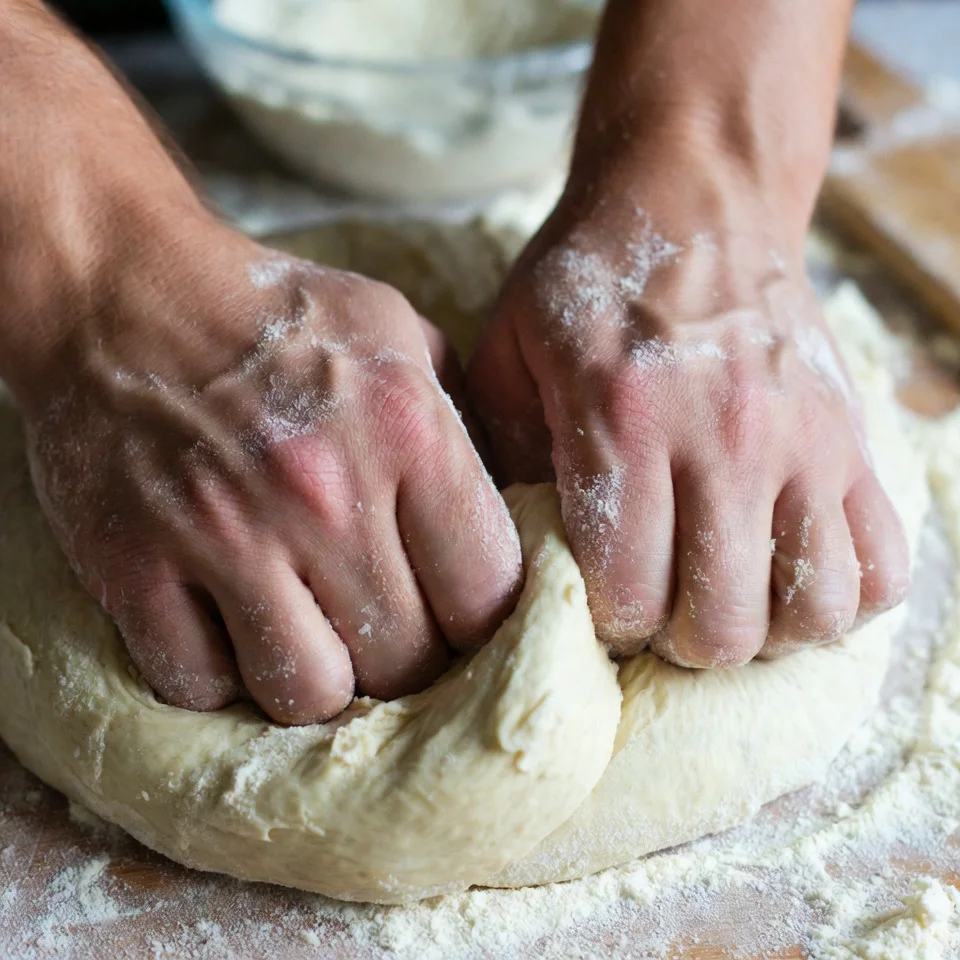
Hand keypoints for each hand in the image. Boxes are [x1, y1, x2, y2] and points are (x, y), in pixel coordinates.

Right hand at [22, 219, 522, 722]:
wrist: (120, 289)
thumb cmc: (276, 318)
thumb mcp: (400, 337)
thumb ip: (464, 431)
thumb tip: (507, 530)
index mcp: (408, 432)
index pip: (488, 594)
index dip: (482, 624)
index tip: (458, 619)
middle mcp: (325, 494)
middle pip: (407, 662)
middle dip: (407, 662)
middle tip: (383, 632)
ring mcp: (224, 535)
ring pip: (309, 695)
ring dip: (317, 680)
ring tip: (309, 636)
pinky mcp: (133, 566)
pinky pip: (198, 686)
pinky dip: (220, 675)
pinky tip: (228, 628)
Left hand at [469, 161, 907, 666]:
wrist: (693, 195)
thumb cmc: (587, 281)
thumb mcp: (509, 352)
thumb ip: (504, 457)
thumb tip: (517, 558)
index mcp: (621, 419)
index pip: (626, 592)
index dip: (604, 625)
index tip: (595, 603)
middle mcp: (723, 436)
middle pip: (720, 623)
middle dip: (677, 644)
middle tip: (657, 614)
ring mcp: (802, 440)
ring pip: (813, 610)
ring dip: (762, 630)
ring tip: (723, 599)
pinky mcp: (851, 438)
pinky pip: (884, 563)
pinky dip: (841, 595)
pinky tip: (787, 573)